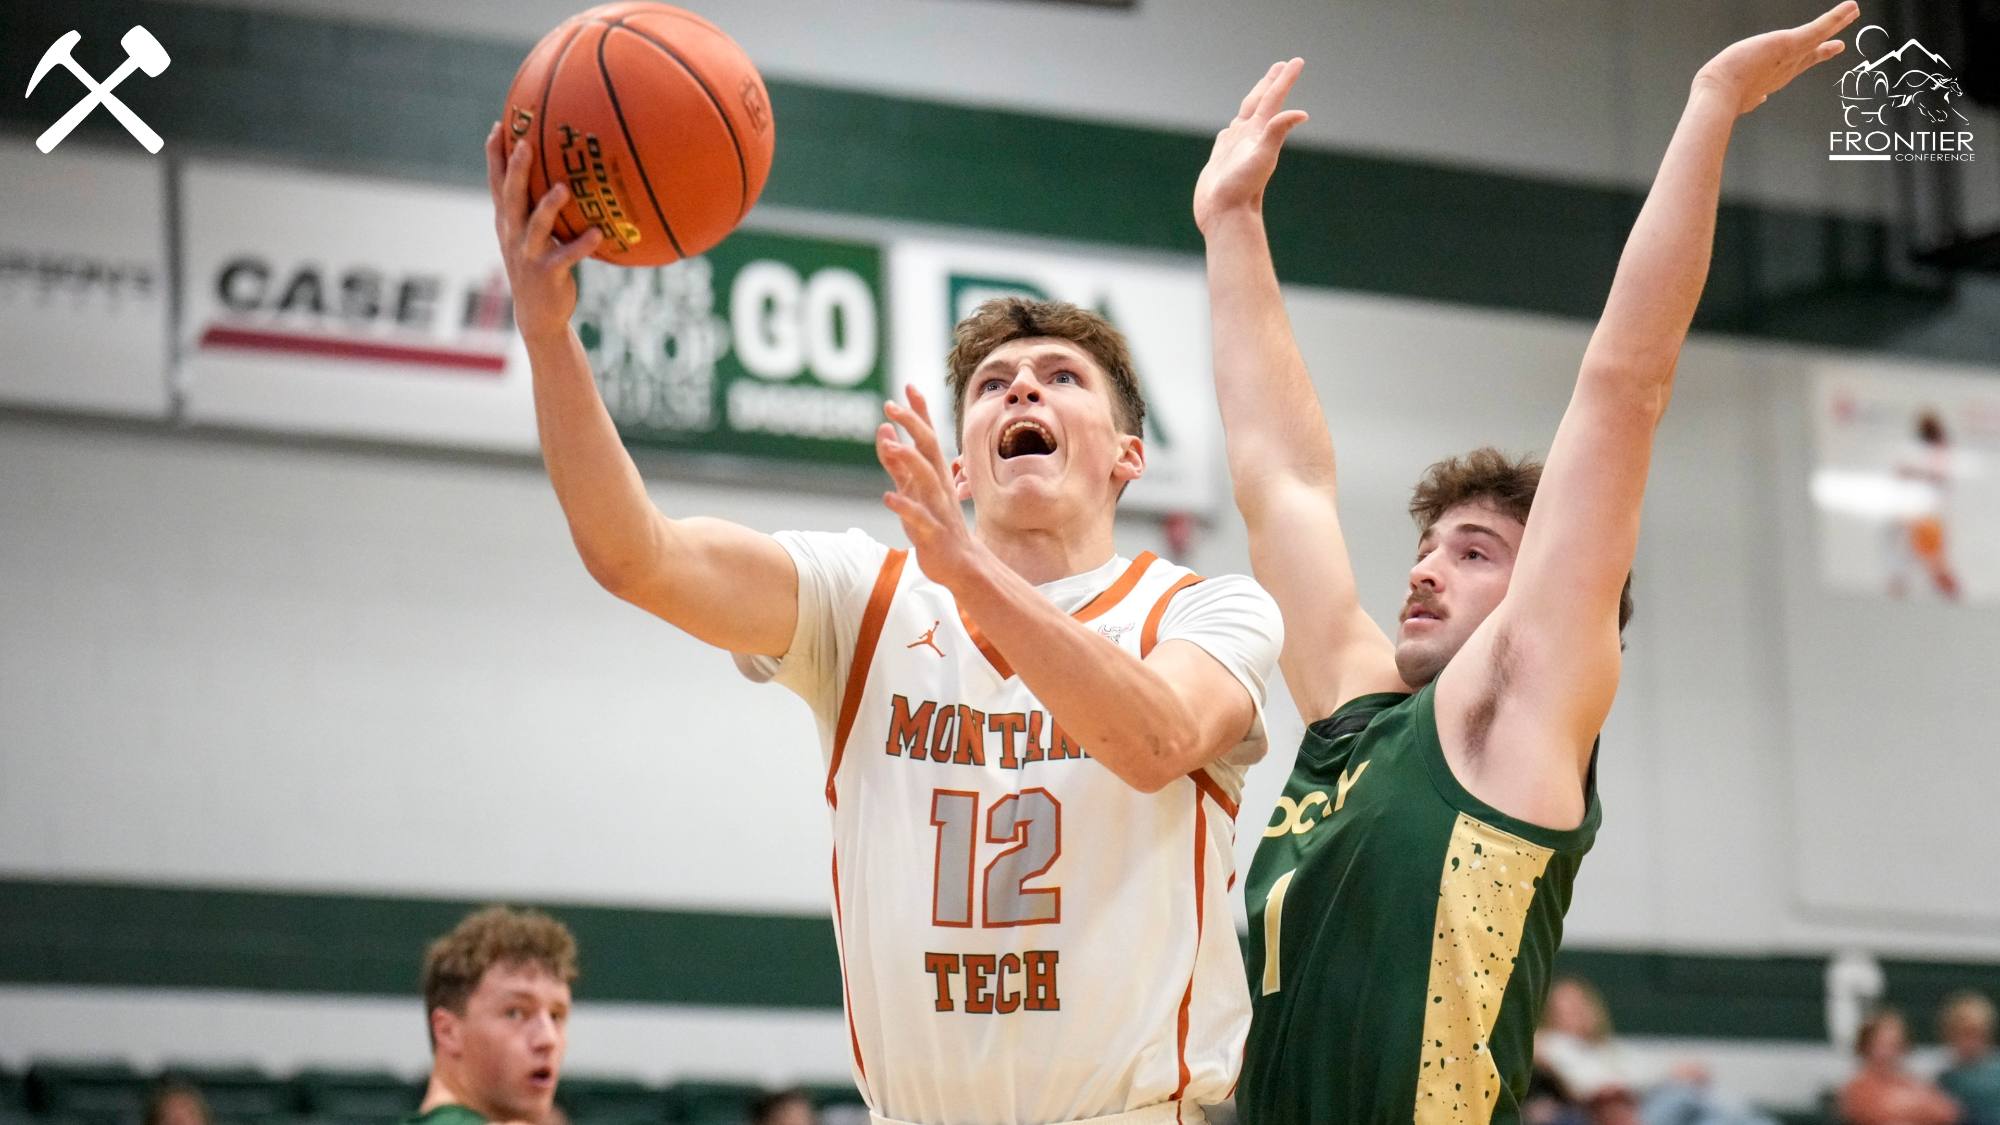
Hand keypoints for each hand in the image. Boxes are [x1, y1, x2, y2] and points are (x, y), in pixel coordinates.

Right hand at [485, 122, 602, 343]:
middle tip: (524, 143)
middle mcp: (513, 235)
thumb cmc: (539, 265)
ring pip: (536, 227)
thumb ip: (535, 206)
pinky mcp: (548, 275)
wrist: (538, 314)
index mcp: (508, 222)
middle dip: (517, 171)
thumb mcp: (530, 235)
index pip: (497, 184)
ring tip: (563, 188)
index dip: (496, 157)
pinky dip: (581, 245)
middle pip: (512, 198)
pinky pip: (566, 257)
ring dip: (549, 207)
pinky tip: (598, 233)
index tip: (499, 125)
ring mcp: (529, 255)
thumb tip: (557, 170)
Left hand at [877, 386, 987, 590]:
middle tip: (890, 405)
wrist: (960, 564)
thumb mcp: (912, 489)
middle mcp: (939, 485)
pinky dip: (905, 507)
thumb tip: (883, 429)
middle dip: (913, 425)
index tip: (908, 386)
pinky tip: (888, 498)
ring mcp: (938, 508)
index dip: (920, 412)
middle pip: (929, 448)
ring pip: (927, 479)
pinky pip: (920, 517)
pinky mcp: (933, 532)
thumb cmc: (934, 523)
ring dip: (908, 461)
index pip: (928, 436)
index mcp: (935, 473)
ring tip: (890, 446)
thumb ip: (896, 461)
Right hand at [1193, 59, 1308, 234]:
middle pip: (1261, 103)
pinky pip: (1227, 137)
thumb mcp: (1262, 156)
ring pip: (1245, 118)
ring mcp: (1235, 149)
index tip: (1296, 61)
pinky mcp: (1221, 161)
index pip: (1273, 99)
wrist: (1225, 216)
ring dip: (1253, 102)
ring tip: (1259, 92)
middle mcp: (1248, 138)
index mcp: (1258, 133)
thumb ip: (1277, 131)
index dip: (1284, 80)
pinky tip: (1231, 129)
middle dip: (1270, 84)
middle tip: (1281, 66)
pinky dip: (1231, 128)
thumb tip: (1303, 113)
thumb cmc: (1242, 188)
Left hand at [1692, 2, 1855, 115]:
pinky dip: (1835, 18)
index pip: (1792, 68)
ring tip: (1852, 11)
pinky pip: (1819, 29)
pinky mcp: (1791, 44)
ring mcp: (1790, 57)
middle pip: (1809, 56)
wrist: (1720, 95)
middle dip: (1824, 49)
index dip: (1806, 62)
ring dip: (1836, 23)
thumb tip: (1756, 101)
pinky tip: (1849, 8)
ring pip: (1818, 37)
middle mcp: (1784, 70)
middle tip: (1840, 44)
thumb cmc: (1720, 94)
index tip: (1815, 57)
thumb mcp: (1739, 92)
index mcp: (1771, 79)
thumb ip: (1750, 95)